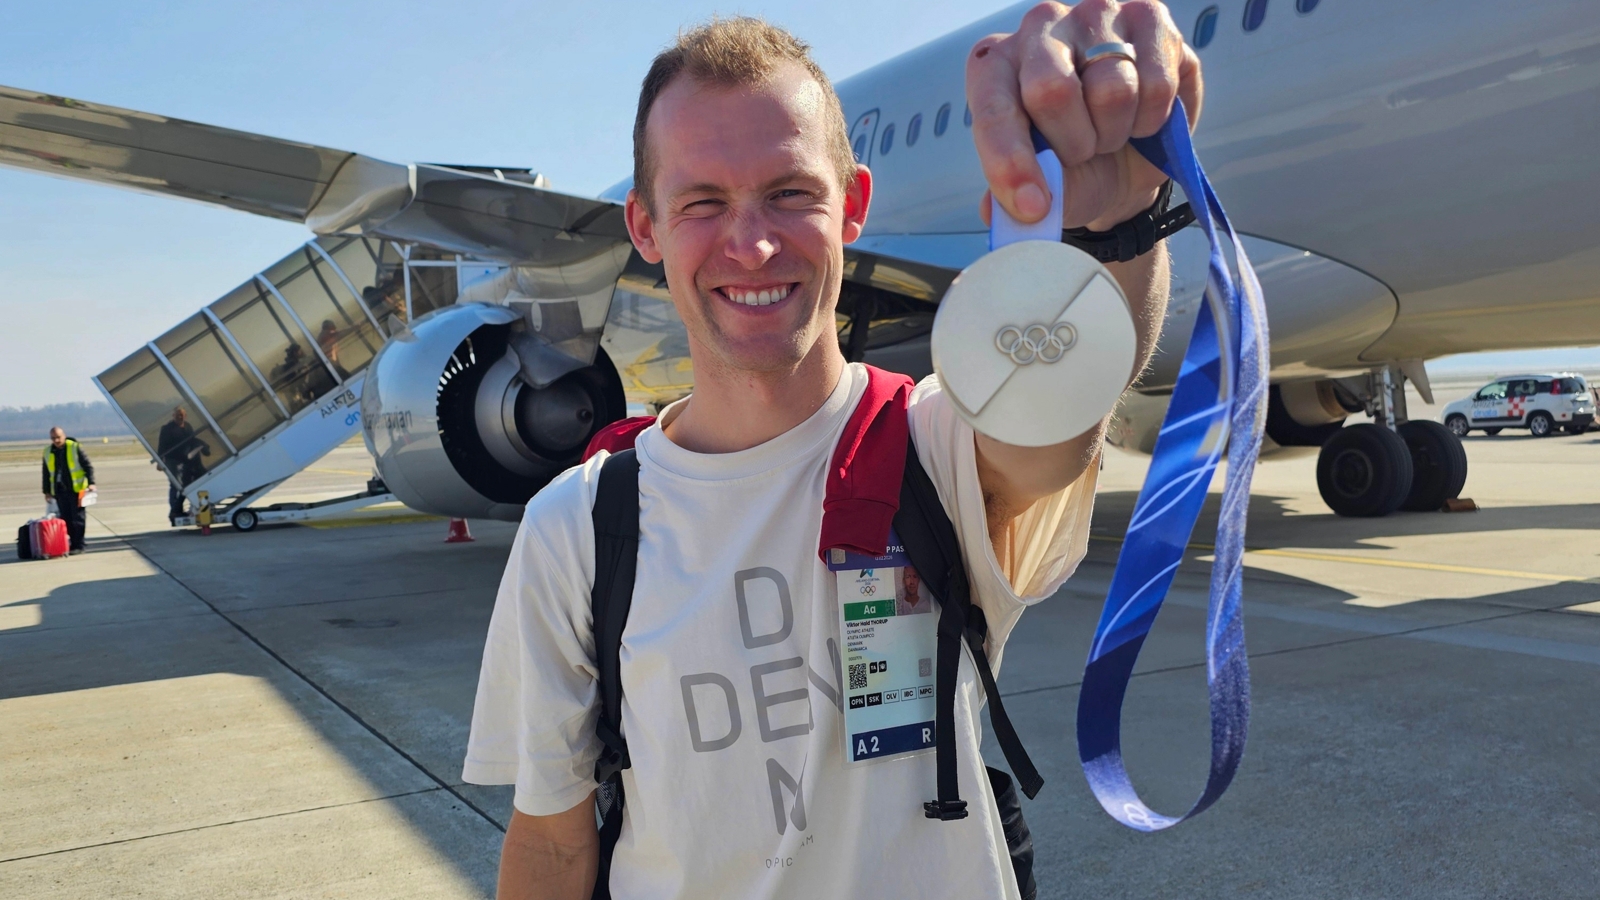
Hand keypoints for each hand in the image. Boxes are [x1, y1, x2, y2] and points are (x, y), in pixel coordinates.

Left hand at [967, 0, 1200, 230]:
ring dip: (1116, 132)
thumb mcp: (1042, 191)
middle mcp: (1039, 27)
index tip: (1033, 207)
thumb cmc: (1073, 166)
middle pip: (1052, 91)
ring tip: (1112, 130)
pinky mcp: (1149, 17)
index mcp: (996, 66)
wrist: (1129, 158)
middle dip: (1074, 144)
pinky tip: (1141, 114)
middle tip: (1082, 153)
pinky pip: (1157, 83)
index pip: (994, 110)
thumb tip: (993, 210)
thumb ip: (1013, 199)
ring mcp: (1095, 15)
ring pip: (1112, 90)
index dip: (1012, 163)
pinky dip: (1152, 118)